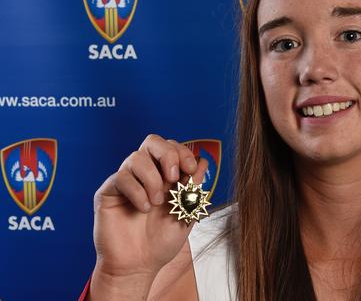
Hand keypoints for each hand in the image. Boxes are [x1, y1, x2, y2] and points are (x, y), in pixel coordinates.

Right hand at [91, 134, 207, 293]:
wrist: (138, 266)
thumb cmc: (161, 242)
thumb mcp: (186, 214)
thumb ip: (194, 188)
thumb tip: (204, 162)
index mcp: (165, 177)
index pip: (172, 148)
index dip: (184, 152)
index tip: (192, 169)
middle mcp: (145, 175)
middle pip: (152, 141)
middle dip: (168, 154)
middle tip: (174, 177)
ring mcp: (126, 182)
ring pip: (136, 157)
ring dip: (152, 179)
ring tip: (157, 203)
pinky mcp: (108, 192)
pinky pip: (121, 177)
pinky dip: (137, 192)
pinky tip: (143, 209)